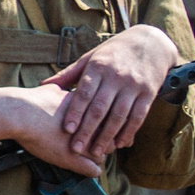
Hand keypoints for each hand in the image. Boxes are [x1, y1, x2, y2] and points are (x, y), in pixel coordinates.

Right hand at [0, 83, 102, 174]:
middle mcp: (92, 127)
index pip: (109, 121)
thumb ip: (63, 90)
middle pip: (109, 137)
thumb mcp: (53, 89)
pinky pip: (94, 169)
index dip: (102, 126)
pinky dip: (92, 170)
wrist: (21, 114)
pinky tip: (89, 169)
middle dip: (103, 141)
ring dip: (98, 156)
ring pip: (102, 154)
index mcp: (91, 111)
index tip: (95, 129)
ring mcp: (84, 144)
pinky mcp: (74, 159)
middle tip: (95, 143)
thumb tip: (61, 89)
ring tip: (90, 156)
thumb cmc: (34, 101)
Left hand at [42, 24, 177, 160]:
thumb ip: (69, 74)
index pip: (84, 93)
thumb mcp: (90, 58)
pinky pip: (139, 115)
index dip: (75, 112)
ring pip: (119, 115)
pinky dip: (129, 131)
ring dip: (107, 136)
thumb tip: (44, 85)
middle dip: (88, 130)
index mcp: (98, 68)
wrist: (150, 42)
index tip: (66, 130)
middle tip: (76, 148)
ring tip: (97, 152)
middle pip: (100, 108)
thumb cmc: (113, 52)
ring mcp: (134, 86)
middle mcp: (116, 77)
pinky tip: (120, 144)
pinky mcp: (149, 93)